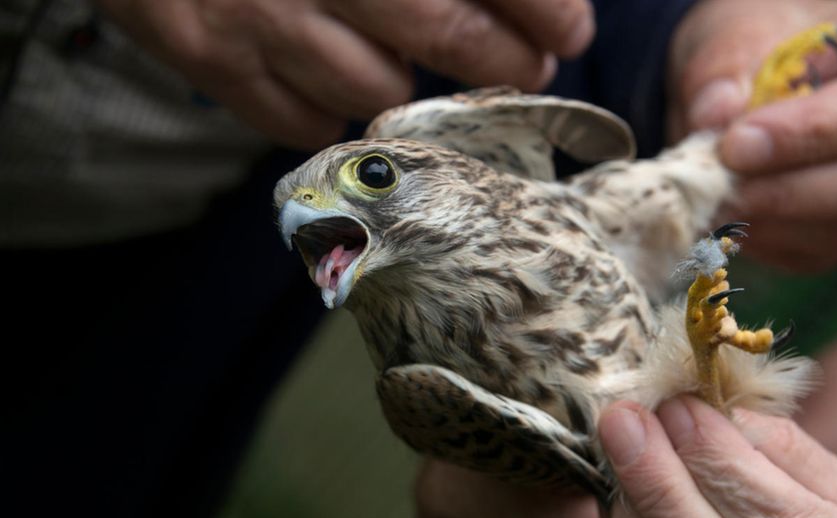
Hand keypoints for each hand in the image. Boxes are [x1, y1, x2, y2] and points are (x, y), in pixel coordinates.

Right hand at [96, 0, 593, 148]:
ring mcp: (252, 15)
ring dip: (410, 88)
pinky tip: (339, 88)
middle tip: (526, 69)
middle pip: (442, 31)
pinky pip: (300, 123)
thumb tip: (519, 0)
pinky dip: (333, 117)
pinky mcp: (203, 56)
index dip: (538, 6)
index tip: (569, 29)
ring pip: (375, 90)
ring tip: (414, 68)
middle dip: (500, 62)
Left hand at [668, 0, 836, 270]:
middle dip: (786, 192)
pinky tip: (725, 218)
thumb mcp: (741, 27)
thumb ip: (726, 64)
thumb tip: (714, 114)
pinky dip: (767, 243)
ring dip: (773, 224)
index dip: (809, 135)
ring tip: (709, 202)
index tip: (735, 146)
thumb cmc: (764, 40)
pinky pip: (823, 254)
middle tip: (713, 187)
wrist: (760, 75)